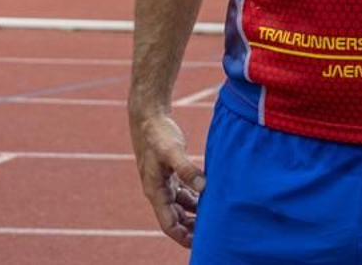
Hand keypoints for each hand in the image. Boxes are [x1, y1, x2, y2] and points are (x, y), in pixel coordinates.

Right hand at [130, 110, 205, 246]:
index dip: (181, 236)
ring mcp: (164, 182)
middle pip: (174, 219)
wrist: (148, 117)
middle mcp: (158, 190)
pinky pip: (183, 193)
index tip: (197, 244)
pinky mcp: (170, 173)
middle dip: (190, 229)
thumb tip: (204, 187)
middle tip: (210, 235)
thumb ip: (188, 169)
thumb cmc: (159, 134)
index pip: (168, 223)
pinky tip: (209, 199)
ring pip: (180, 206)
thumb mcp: (172, 152)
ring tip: (213, 221)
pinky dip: (194, 199)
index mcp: (155, 191)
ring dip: (193, 215)